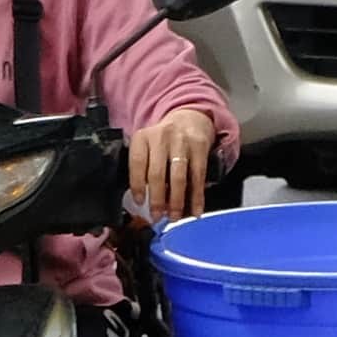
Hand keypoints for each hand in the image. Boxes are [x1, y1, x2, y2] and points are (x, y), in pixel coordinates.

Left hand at [127, 109, 226, 224]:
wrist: (189, 119)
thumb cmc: (163, 140)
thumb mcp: (147, 146)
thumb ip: (143, 168)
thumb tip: (142, 202)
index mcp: (143, 138)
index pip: (137, 163)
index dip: (137, 185)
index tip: (139, 202)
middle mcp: (161, 138)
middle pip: (157, 173)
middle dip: (157, 199)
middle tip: (157, 217)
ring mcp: (181, 143)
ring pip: (178, 177)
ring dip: (176, 201)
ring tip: (174, 217)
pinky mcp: (200, 148)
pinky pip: (198, 177)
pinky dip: (197, 197)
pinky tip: (195, 211)